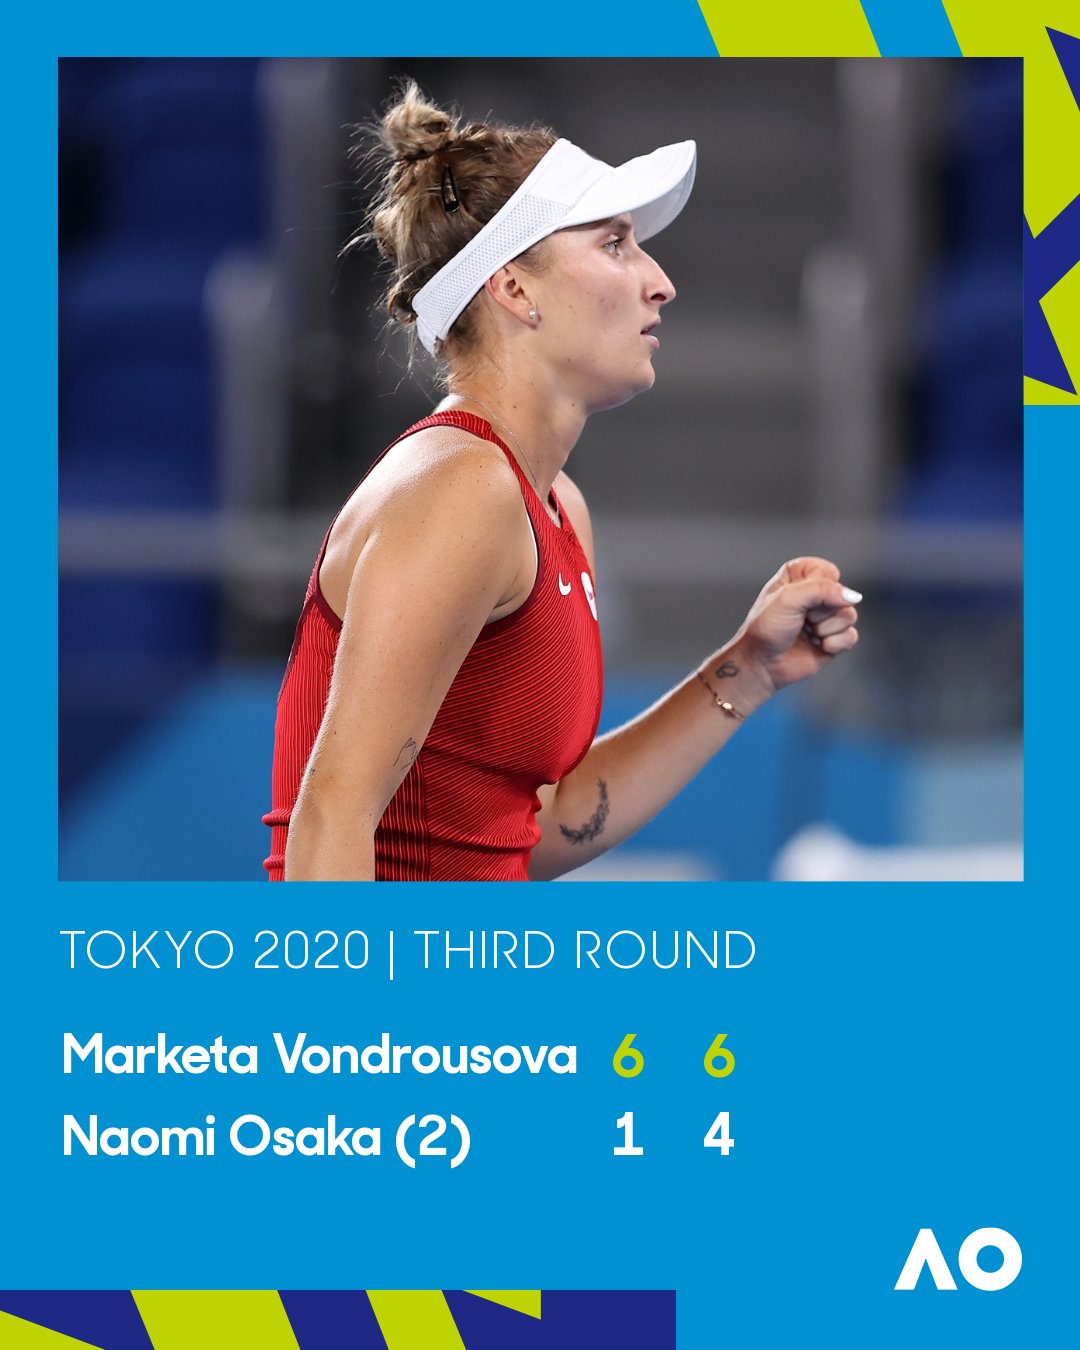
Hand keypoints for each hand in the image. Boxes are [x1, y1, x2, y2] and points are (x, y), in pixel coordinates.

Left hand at [729, 557, 860, 695]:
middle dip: (821, 611)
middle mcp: (814, 594)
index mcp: (799, 576)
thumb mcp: (788, 598)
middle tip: (801, 619)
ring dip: (827, 628)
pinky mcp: (833, 639)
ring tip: (808, 633)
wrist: (761, 664)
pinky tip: (817, 646)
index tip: (799, 597)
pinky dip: (834, 644)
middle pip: (842, 594)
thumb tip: (852, 596)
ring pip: (849, 615)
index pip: (828, 571)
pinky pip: (851, 636)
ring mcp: (825, 618)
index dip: (818, 587)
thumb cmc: (766, 629)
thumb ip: (821, 589)